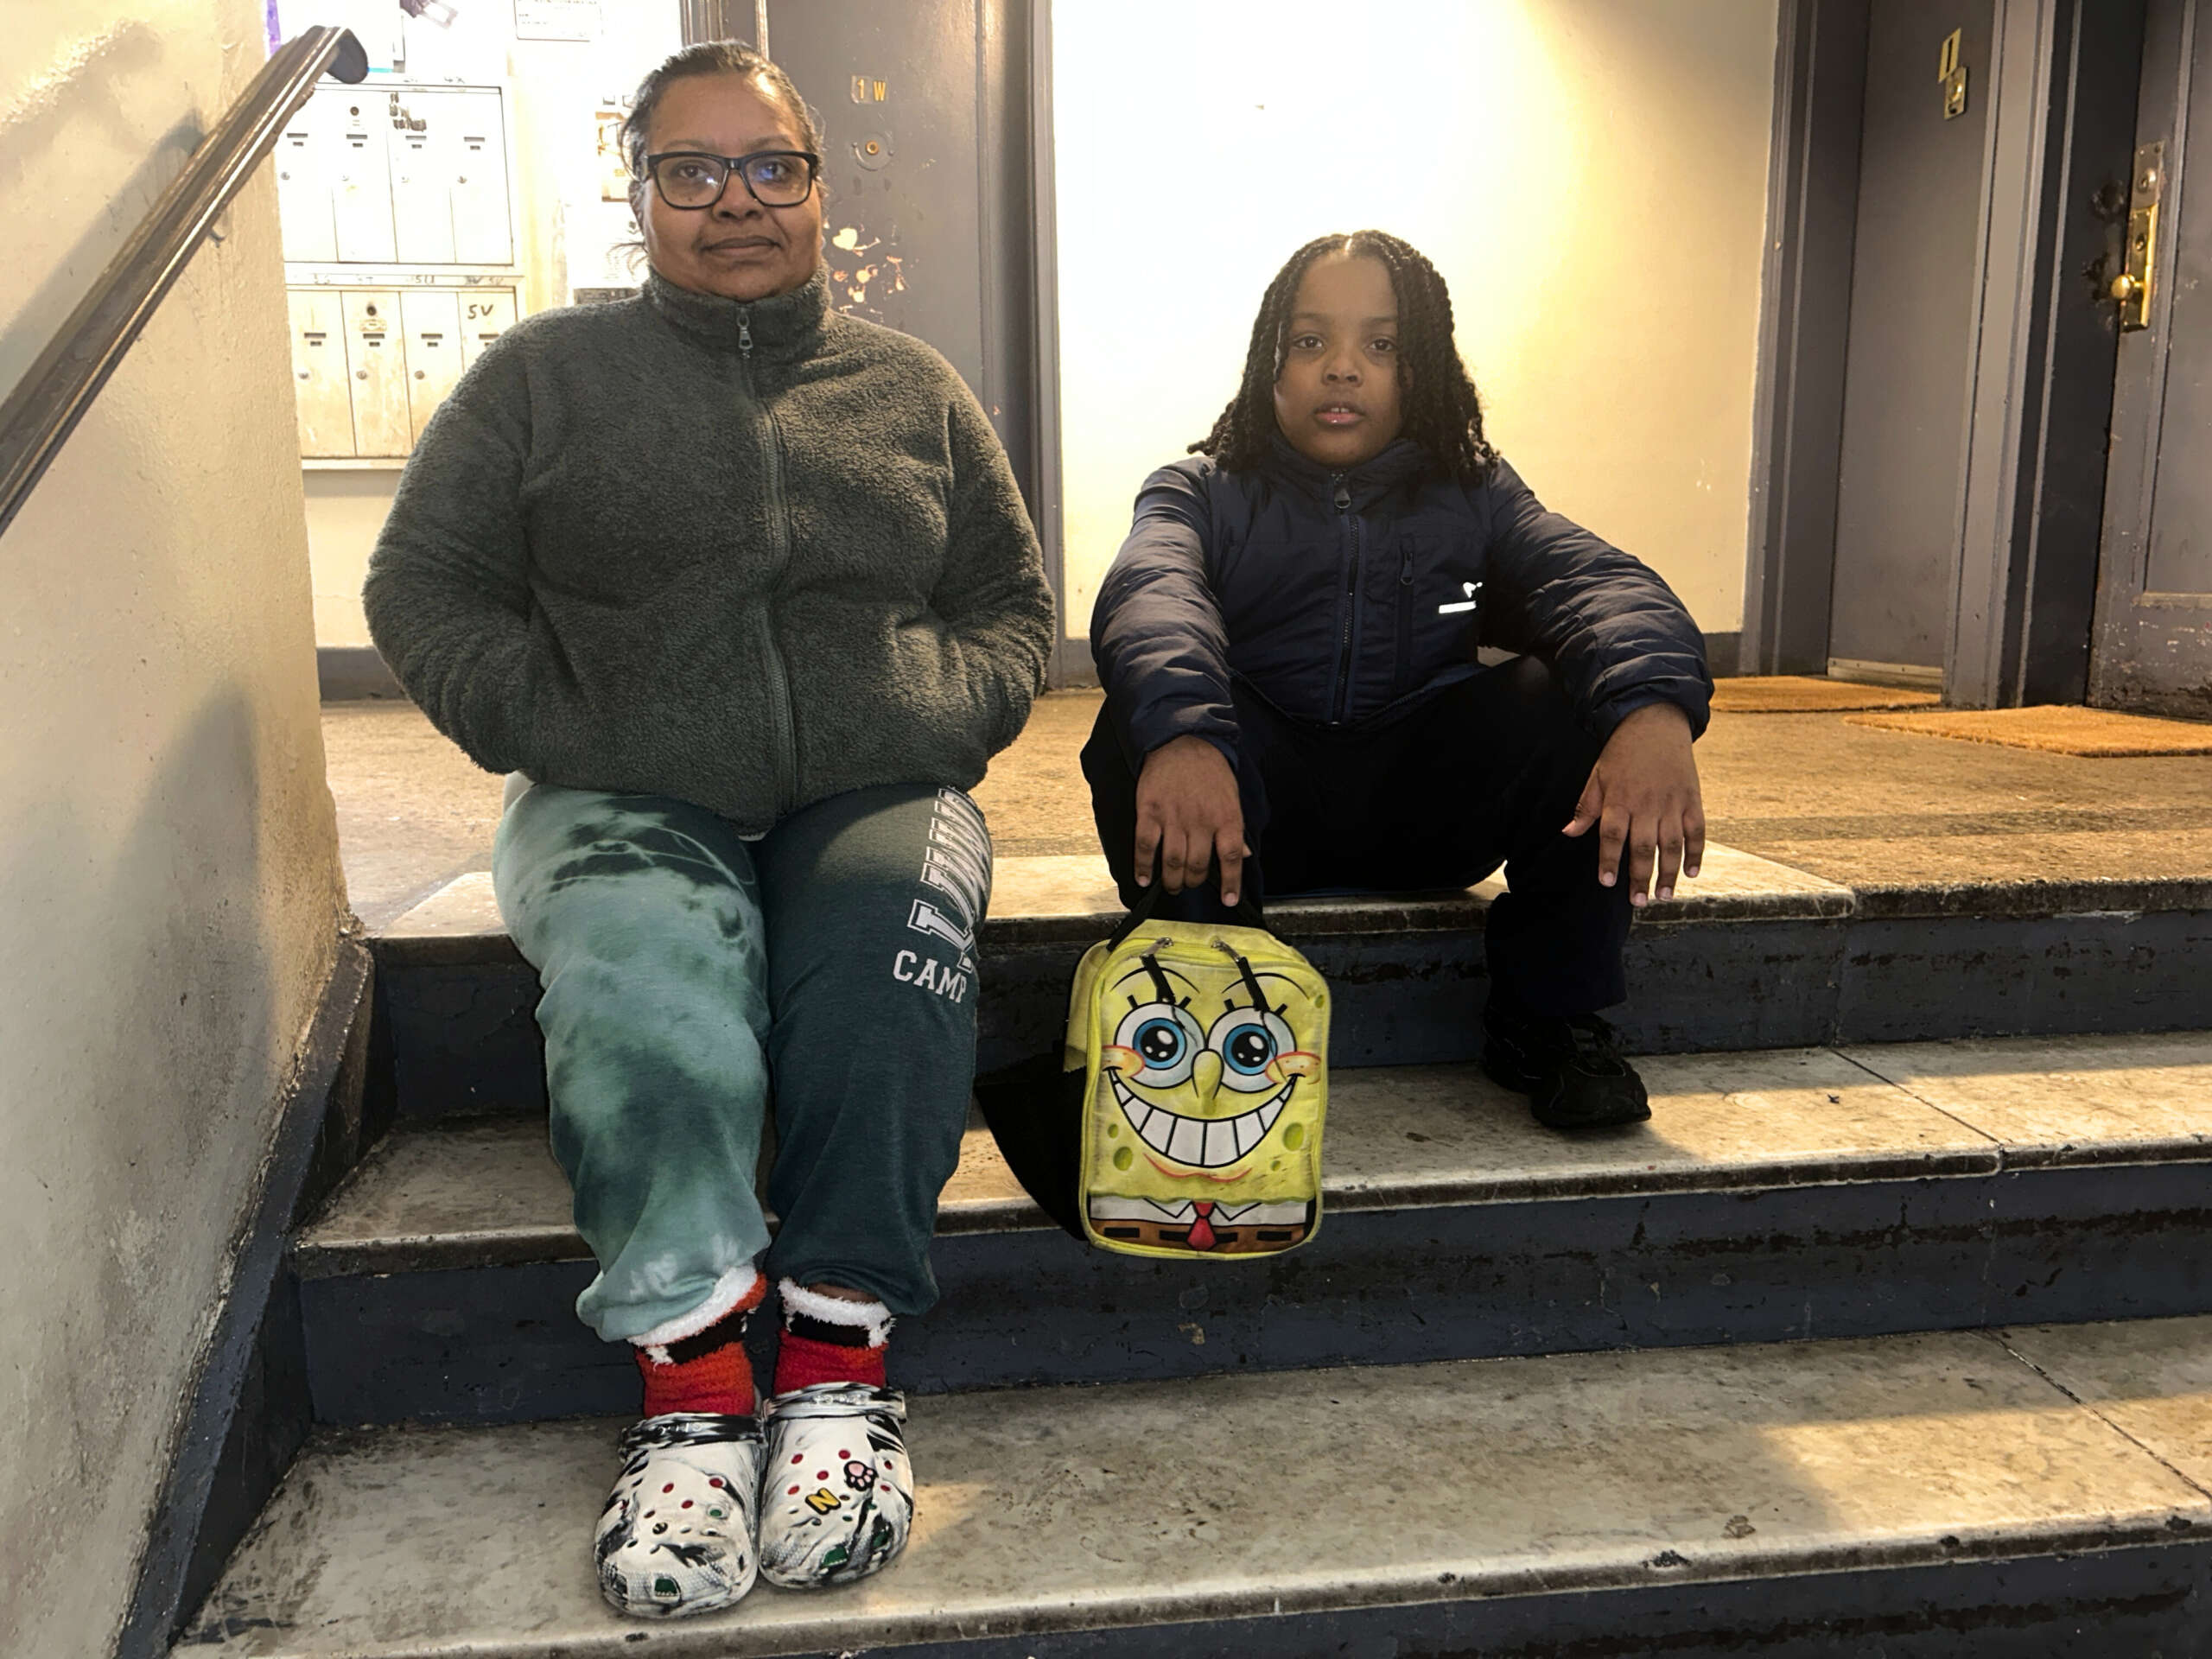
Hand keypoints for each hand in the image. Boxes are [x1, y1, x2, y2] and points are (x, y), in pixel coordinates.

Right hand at [1133, 735, 1248, 905]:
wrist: (1180, 741)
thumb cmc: (1209, 769)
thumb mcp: (1232, 796)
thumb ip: (1235, 828)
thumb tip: (1242, 855)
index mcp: (1225, 816)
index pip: (1231, 858)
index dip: (1231, 883)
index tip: (1229, 899)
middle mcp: (1200, 820)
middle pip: (1198, 864)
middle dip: (1195, 881)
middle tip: (1191, 884)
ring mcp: (1173, 817)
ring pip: (1173, 861)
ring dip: (1173, 880)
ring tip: (1173, 885)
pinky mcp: (1149, 811)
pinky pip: (1145, 846)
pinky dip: (1143, 866)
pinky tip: (1143, 879)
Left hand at [1563, 702, 1704, 906]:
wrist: (1655, 722)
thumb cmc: (1622, 752)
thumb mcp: (1597, 776)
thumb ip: (1586, 807)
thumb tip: (1569, 833)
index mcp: (1619, 799)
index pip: (1611, 836)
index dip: (1609, 861)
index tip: (1607, 882)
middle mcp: (1646, 804)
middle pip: (1643, 847)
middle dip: (1640, 877)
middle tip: (1638, 901)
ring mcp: (1672, 802)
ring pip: (1671, 844)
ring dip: (1668, 872)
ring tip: (1663, 895)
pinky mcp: (1692, 799)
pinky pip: (1696, 831)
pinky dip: (1696, 852)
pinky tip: (1692, 872)